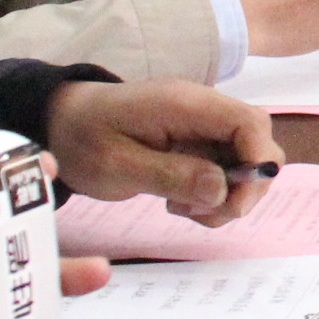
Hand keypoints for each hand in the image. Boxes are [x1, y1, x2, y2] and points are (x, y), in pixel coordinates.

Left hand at [45, 79, 281, 227]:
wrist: (61, 125)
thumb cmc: (82, 140)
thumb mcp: (117, 165)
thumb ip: (171, 175)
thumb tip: (222, 190)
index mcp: (187, 104)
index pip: (250, 122)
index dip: (257, 161)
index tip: (235, 202)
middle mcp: (204, 110)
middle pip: (257, 142)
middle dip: (245, 186)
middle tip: (204, 213)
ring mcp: (203, 127)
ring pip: (245, 160)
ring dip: (229, 194)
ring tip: (185, 209)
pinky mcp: (197, 143)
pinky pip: (225, 168)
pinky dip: (214, 194)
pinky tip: (182, 202)